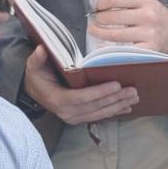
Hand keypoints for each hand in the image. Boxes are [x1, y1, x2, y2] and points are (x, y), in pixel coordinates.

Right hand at [22, 46, 136, 123]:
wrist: (33, 93)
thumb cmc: (37, 78)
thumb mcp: (33, 67)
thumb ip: (37, 59)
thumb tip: (41, 48)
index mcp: (58, 100)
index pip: (82, 97)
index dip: (100, 92)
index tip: (117, 84)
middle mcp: (67, 113)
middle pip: (96, 107)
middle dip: (116, 99)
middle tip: (133, 90)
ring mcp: (74, 118)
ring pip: (100, 113)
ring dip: (118, 106)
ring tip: (134, 97)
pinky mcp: (80, 119)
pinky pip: (99, 116)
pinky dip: (114, 112)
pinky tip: (127, 108)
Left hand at [88, 0, 167, 53]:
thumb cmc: (153, 14)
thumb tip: (101, 1)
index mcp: (144, 0)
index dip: (100, 2)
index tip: (98, 6)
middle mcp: (147, 16)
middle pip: (111, 17)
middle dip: (98, 18)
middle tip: (95, 19)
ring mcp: (147, 34)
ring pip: (114, 34)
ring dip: (98, 32)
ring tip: (94, 30)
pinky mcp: (147, 49)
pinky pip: (122, 50)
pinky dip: (108, 48)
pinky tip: (103, 45)